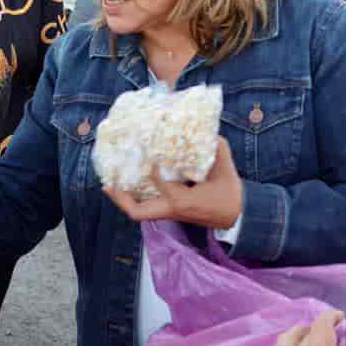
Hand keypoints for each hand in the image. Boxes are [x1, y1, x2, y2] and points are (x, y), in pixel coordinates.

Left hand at [104, 137, 243, 229]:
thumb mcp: (225, 169)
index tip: (147, 149)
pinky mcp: (170, 212)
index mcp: (182, 200)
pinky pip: (146, 207)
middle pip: (137, 211)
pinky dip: (135, 197)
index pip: (158, 181)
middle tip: (108, 182)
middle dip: (120, 198)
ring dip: (123, 199)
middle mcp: (171, 209)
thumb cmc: (229, 193)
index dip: (150, 165)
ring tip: (109, 184)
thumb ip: (214, 149)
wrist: (236, 216)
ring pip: (139, 212)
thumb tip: (203, 130)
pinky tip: (126, 185)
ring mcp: (169, 213)